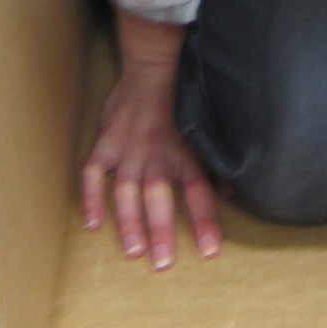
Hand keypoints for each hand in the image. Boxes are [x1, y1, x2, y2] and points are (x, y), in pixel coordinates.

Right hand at [82, 9, 220, 268]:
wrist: (154, 65)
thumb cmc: (183, 102)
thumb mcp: (204, 128)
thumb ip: (215, 163)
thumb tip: (235, 194)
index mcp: (184, 151)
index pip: (198, 191)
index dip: (204, 221)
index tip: (209, 251)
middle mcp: (156, 153)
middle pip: (158, 196)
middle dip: (161, 229)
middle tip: (163, 263)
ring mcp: (127, 149)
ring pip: (125, 189)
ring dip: (128, 220)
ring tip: (133, 250)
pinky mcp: (106, 142)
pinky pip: (93, 172)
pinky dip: (91, 197)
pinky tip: (92, 223)